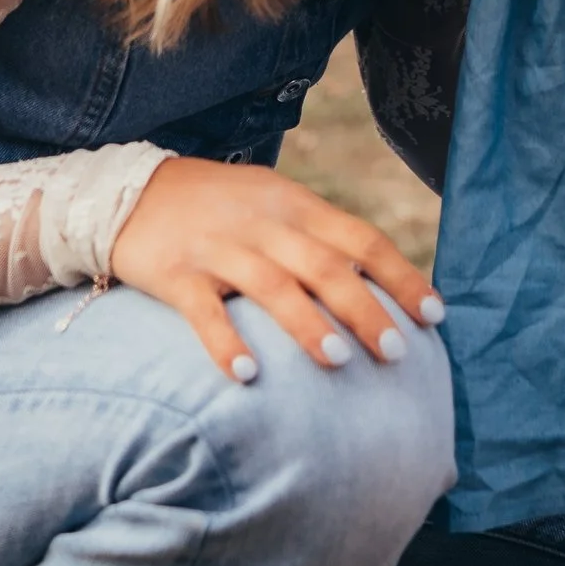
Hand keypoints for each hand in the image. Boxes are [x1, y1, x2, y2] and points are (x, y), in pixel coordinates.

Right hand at [108, 155, 440, 382]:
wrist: (130, 191)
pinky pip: (204, 311)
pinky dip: (226, 342)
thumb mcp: (273, 203)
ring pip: (272, 286)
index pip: (360, 238)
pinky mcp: (176, 273)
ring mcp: (218, 247)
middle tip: (398, 353)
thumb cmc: (219, 207)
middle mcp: (262, 224)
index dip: (400, 276)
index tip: (434, 315)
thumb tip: (378, 282)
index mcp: (294, 205)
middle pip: (324, 265)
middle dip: (365, 309)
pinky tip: (246, 375)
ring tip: (337, 360)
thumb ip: (319, 236)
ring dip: (306, 324)